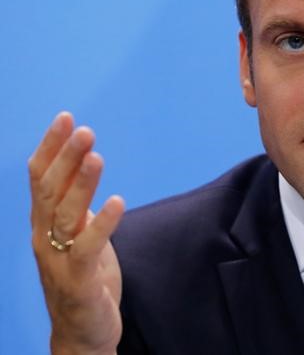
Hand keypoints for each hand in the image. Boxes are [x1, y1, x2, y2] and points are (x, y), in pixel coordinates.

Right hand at [29, 112, 124, 354]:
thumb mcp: (77, 234)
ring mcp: (59, 260)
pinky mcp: (79, 280)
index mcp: (43, 224)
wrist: (81, 333)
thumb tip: (83, 164)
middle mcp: (44, 238)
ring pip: (66, 215)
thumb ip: (76, 203)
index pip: (40, 179)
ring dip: (81, 184)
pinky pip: (89, 248)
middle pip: (50, 191)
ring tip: (96, 155)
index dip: (51, 148)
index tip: (66, 117)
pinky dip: (102, 223)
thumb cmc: (82, 277)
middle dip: (65, 158)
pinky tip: (116, 201)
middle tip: (83, 129)